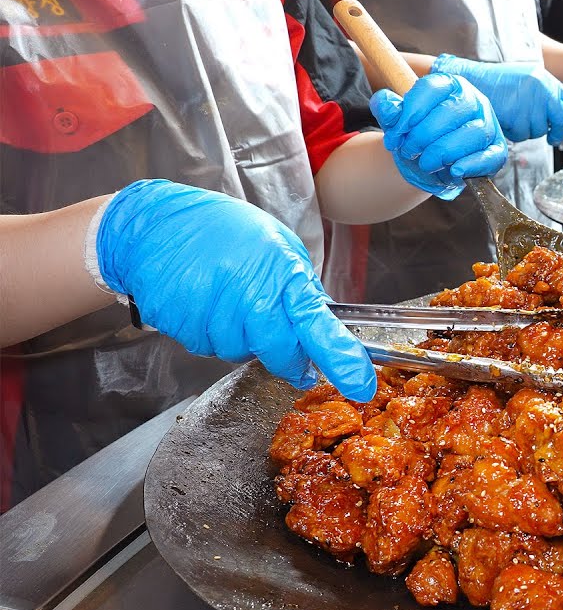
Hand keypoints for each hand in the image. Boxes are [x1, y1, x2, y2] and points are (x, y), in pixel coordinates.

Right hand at [96, 180, 377, 401]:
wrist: (154, 225)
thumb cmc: (220, 229)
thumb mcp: (276, 245)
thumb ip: (300, 287)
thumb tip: (322, 321)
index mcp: (280, 273)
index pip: (318, 325)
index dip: (342, 359)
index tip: (361, 385)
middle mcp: (249, 297)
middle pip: (281, 354)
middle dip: (290, 359)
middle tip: (287, 346)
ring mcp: (214, 315)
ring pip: (243, 354)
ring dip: (245, 339)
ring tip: (230, 301)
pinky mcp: (186, 328)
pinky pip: (211, 348)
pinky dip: (214, 334)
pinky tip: (206, 304)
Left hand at [369, 73, 507, 199]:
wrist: (430, 162)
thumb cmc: (416, 136)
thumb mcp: (397, 122)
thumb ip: (387, 109)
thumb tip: (388, 106)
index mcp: (449, 85)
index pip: (431, 88)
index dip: (410, 112)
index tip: (395, 134)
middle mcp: (473, 100)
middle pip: (450, 112)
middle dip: (423, 136)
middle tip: (409, 151)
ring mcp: (488, 124)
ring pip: (472, 133)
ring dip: (443, 153)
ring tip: (427, 163)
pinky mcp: (496, 149)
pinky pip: (490, 156)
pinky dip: (471, 165)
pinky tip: (454, 171)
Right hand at [431, 55, 562, 144]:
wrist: (470, 80)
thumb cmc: (497, 83)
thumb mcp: (528, 82)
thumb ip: (546, 97)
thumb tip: (561, 119)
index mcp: (548, 81)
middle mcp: (543, 90)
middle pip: (561, 122)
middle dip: (556, 133)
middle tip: (550, 135)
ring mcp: (531, 103)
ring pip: (539, 132)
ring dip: (527, 129)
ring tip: (512, 113)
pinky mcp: (517, 115)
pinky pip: (522, 135)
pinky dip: (513, 132)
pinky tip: (505, 116)